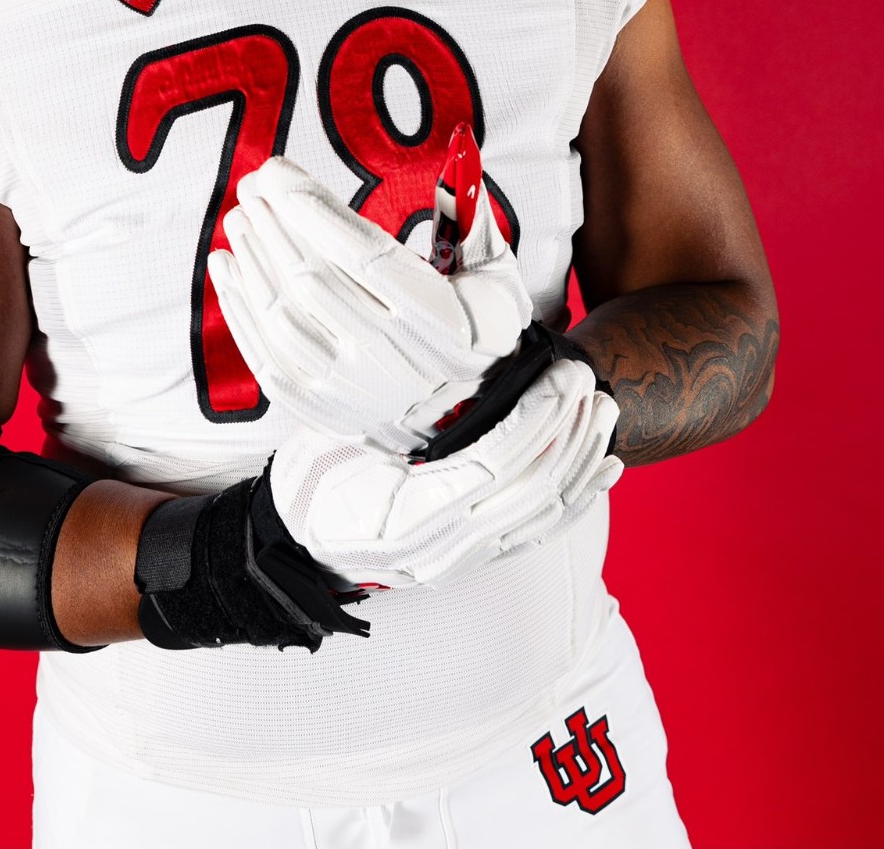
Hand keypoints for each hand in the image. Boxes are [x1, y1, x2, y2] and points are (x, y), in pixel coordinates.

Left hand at [208, 156, 534, 453]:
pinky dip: (240, 309)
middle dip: (275, 225)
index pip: (365, 256)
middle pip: (315, 282)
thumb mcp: (494, 274)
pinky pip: (268, 357)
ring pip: (285, 320)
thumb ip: (471, 213)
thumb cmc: (479, 327)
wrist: (472, 416)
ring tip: (239, 217)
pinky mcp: (322, 408)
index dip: (313, 210)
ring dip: (254, 261)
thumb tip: (459, 142)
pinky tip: (227, 264)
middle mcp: (395, 362)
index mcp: (442, 323)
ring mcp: (354, 391)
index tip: (277, 172)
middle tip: (251, 185)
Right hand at [268, 359, 621, 589]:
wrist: (298, 543)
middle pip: (530, 489)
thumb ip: (398, 407)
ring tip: (601, 407)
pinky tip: (605, 464)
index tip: (559, 374)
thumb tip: (451, 345)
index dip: (536, 420)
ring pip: (544, 513)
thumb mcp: (338, 438)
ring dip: (581, 457)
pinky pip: (540, 531)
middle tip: (584, 376)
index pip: (494, 466)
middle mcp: (444, 549)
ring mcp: (464, 558)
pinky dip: (580, 496)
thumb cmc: (312, 480)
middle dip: (568, 430)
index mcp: (408, 517)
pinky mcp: (477, 557)